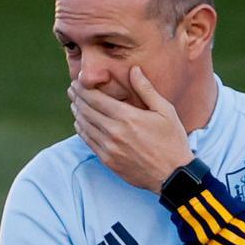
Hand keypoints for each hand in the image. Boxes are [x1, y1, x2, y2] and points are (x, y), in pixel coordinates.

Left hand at [69, 67, 190, 191]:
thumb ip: (146, 89)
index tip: (77, 81)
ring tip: (74, 103)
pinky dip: (81, 130)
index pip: (96, 99)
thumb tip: (134, 69)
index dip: (83, 89)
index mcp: (127, 117)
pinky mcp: (108, 161)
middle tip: (72, 89)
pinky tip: (80, 123)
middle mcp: (114, 132)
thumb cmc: (172, 140)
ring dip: (77, 113)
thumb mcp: (165, 111)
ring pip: (85, 126)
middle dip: (77, 98)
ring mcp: (109, 148)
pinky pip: (89, 142)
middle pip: (87, 111)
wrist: (172, 174)